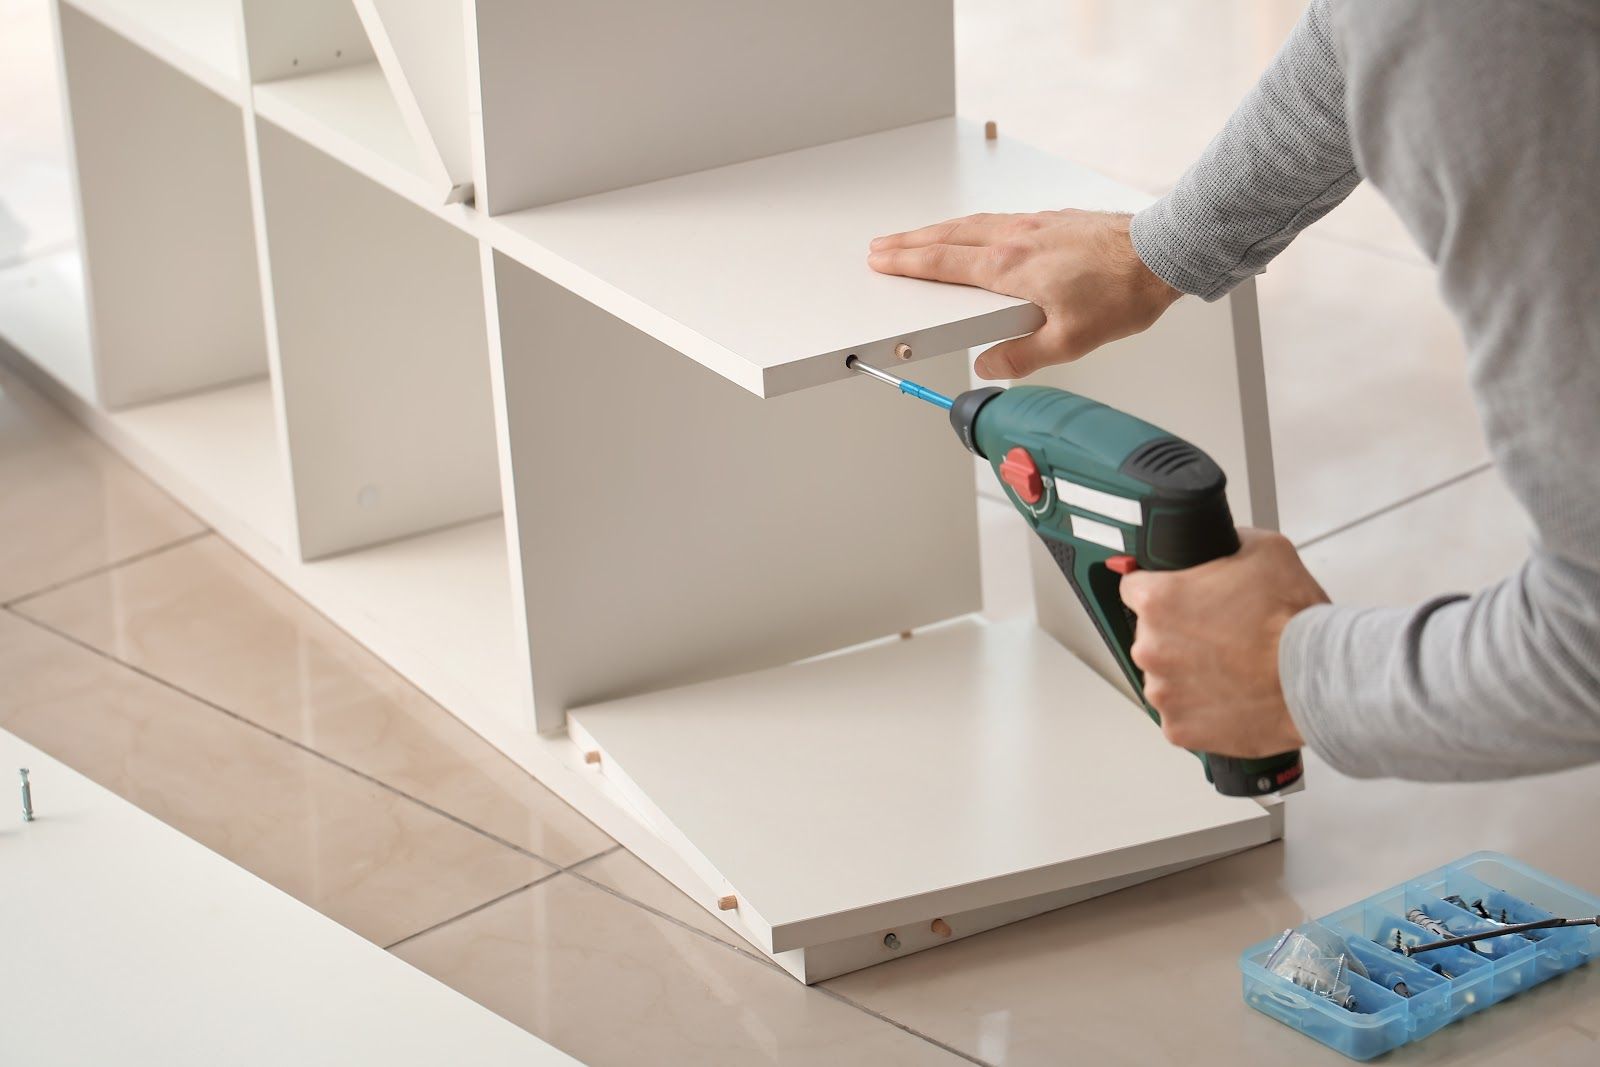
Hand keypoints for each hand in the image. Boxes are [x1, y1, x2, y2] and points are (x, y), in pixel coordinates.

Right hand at [868, 209, 1180, 379]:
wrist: (1160, 254)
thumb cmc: (1122, 292)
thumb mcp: (1069, 341)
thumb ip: (1021, 355)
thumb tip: (988, 365)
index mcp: (1010, 268)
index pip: (943, 264)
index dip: (907, 264)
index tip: (882, 261)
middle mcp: (1015, 238)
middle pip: (947, 237)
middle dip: (909, 241)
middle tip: (882, 244)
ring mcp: (1032, 224)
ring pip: (971, 224)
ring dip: (936, 230)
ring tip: (916, 237)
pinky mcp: (1050, 219)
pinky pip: (996, 219)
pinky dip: (970, 225)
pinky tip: (973, 231)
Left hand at [1118, 529, 1328, 758]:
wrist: (1318, 679)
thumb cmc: (1293, 621)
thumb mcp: (1265, 549)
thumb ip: (1225, 544)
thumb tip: (1218, 544)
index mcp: (1158, 601)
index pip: (1134, 588)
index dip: (1159, 589)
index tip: (1176, 598)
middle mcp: (1150, 647)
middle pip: (1150, 635)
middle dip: (1177, 634)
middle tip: (1218, 635)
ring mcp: (1162, 691)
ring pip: (1164, 676)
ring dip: (1188, 672)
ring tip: (1230, 668)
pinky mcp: (1178, 728)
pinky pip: (1180, 713)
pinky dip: (1200, 708)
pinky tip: (1229, 695)